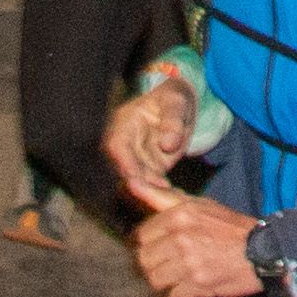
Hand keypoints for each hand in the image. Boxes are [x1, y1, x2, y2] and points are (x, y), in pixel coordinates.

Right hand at [105, 77, 198, 208]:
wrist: (180, 106)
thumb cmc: (174, 98)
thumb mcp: (176, 101)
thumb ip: (172, 120)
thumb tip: (167, 145)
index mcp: (124, 123)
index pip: (116, 146)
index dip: (123, 164)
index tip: (133, 178)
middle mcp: (125, 145)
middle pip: (122, 169)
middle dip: (137, 185)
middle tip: (157, 194)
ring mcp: (136, 160)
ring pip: (137, 181)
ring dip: (151, 193)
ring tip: (171, 198)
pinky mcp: (148, 171)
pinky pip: (152, 185)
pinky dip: (162, 193)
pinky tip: (176, 198)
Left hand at [132, 191, 265, 296]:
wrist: (265, 250)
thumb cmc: (230, 227)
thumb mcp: (200, 205)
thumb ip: (162, 198)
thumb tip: (130, 183)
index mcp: (179, 215)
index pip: (141, 236)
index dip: (145, 246)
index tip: (155, 252)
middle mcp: (181, 237)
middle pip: (144, 260)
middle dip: (151, 267)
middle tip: (164, 269)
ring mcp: (189, 262)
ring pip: (154, 281)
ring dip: (161, 285)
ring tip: (173, 282)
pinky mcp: (199, 284)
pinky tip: (183, 294)